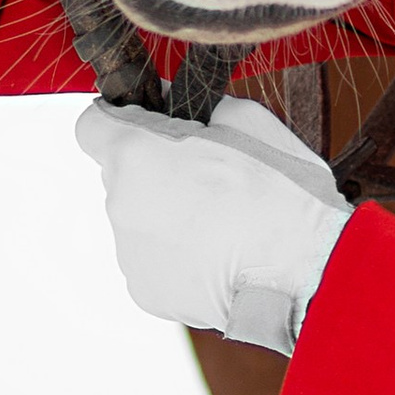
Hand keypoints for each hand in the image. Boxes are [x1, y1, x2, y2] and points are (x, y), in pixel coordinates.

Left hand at [79, 93, 353, 355]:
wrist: (303, 272)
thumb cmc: (282, 192)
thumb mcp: (246, 119)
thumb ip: (194, 105)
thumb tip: (173, 103)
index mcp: (136, 154)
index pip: (91, 125)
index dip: (120, 121)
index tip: (149, 127)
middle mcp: (121, 204)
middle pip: (121, 175)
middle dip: (155, 170)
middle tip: (208, 178)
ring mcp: (129, 252)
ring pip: (139, 219)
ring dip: (168, 215)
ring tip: (222, 224)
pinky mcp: (144, 290)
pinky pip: (152, 259)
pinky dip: (177, 255)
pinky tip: (217, 255)